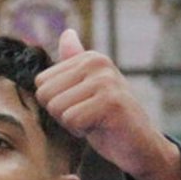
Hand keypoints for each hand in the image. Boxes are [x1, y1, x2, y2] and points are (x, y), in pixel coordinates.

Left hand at [34, 30, 172, 179]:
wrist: (139, 146)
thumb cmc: (109, 119)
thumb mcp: (87, 88)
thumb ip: (75, 62)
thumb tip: (67, 32)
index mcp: (89, 57)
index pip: (41, 83)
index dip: (57, 102)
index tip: (81, 105)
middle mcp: (98, 63)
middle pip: (45, 95)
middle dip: (62, 114)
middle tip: (88, 116)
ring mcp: (106, 81)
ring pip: (57, 109)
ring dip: (73, 124)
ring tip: (96, 121)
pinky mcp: (111, 102)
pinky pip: (72, 120)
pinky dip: (82, 132)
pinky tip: (101, 128)